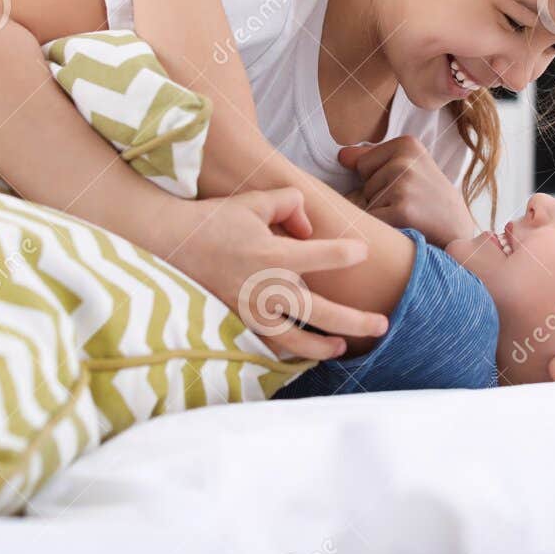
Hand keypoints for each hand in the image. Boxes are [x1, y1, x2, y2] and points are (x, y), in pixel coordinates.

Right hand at [166, 188, 387, 361]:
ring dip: (322, 347)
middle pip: (319, 313)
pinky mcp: (238, 321)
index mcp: (270, 255)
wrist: (172, 243)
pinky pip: (268, 343)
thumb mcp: (254, 201)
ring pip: (295, 340)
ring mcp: (250, 310)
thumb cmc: (215, 220)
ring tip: (343, 346)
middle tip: (382, 325)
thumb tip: (310, 230)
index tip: (362, 252)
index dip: (344, 254)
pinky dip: (289, 352)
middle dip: (355, 321)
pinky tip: (306, 352)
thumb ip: (290, 205)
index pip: (320, 257)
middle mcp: (264, 288)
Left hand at [338, 136, 478, 247]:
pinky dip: (380, 229)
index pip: (361, 163)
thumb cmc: (428, 200)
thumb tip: (342, 156)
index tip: (405, 186)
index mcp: (407, 144)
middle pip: (362, 183)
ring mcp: (404, 185)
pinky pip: (368, 220)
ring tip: (408, 215)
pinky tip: (404, 227)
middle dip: (377, 197)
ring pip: (363, 202)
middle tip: (408, 203)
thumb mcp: (408, 169)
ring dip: (379, 214)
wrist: (458, 231)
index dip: (377, 180)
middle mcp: (405, 160)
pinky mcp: (401, 210)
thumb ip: (373, 158)